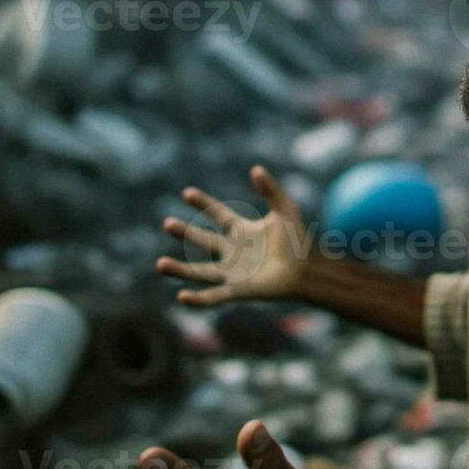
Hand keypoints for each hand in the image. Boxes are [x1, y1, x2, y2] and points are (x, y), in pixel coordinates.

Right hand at [156, 166, 309, 306]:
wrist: (308, 269)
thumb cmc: (299, 241)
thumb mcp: (286, 209)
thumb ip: (271, 190)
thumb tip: (255, 169)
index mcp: (242, 231)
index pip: (218, 214)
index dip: (203, 203)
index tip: (187, 192)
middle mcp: (233, 251)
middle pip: (202, 241)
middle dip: (184, 233)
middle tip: (166, 224)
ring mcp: (233, 272)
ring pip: (200, 272)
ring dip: (180, 271)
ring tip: (160, 264)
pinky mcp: (237, 290)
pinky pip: (214, 296)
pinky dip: (198, 299)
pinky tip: (181, 297)